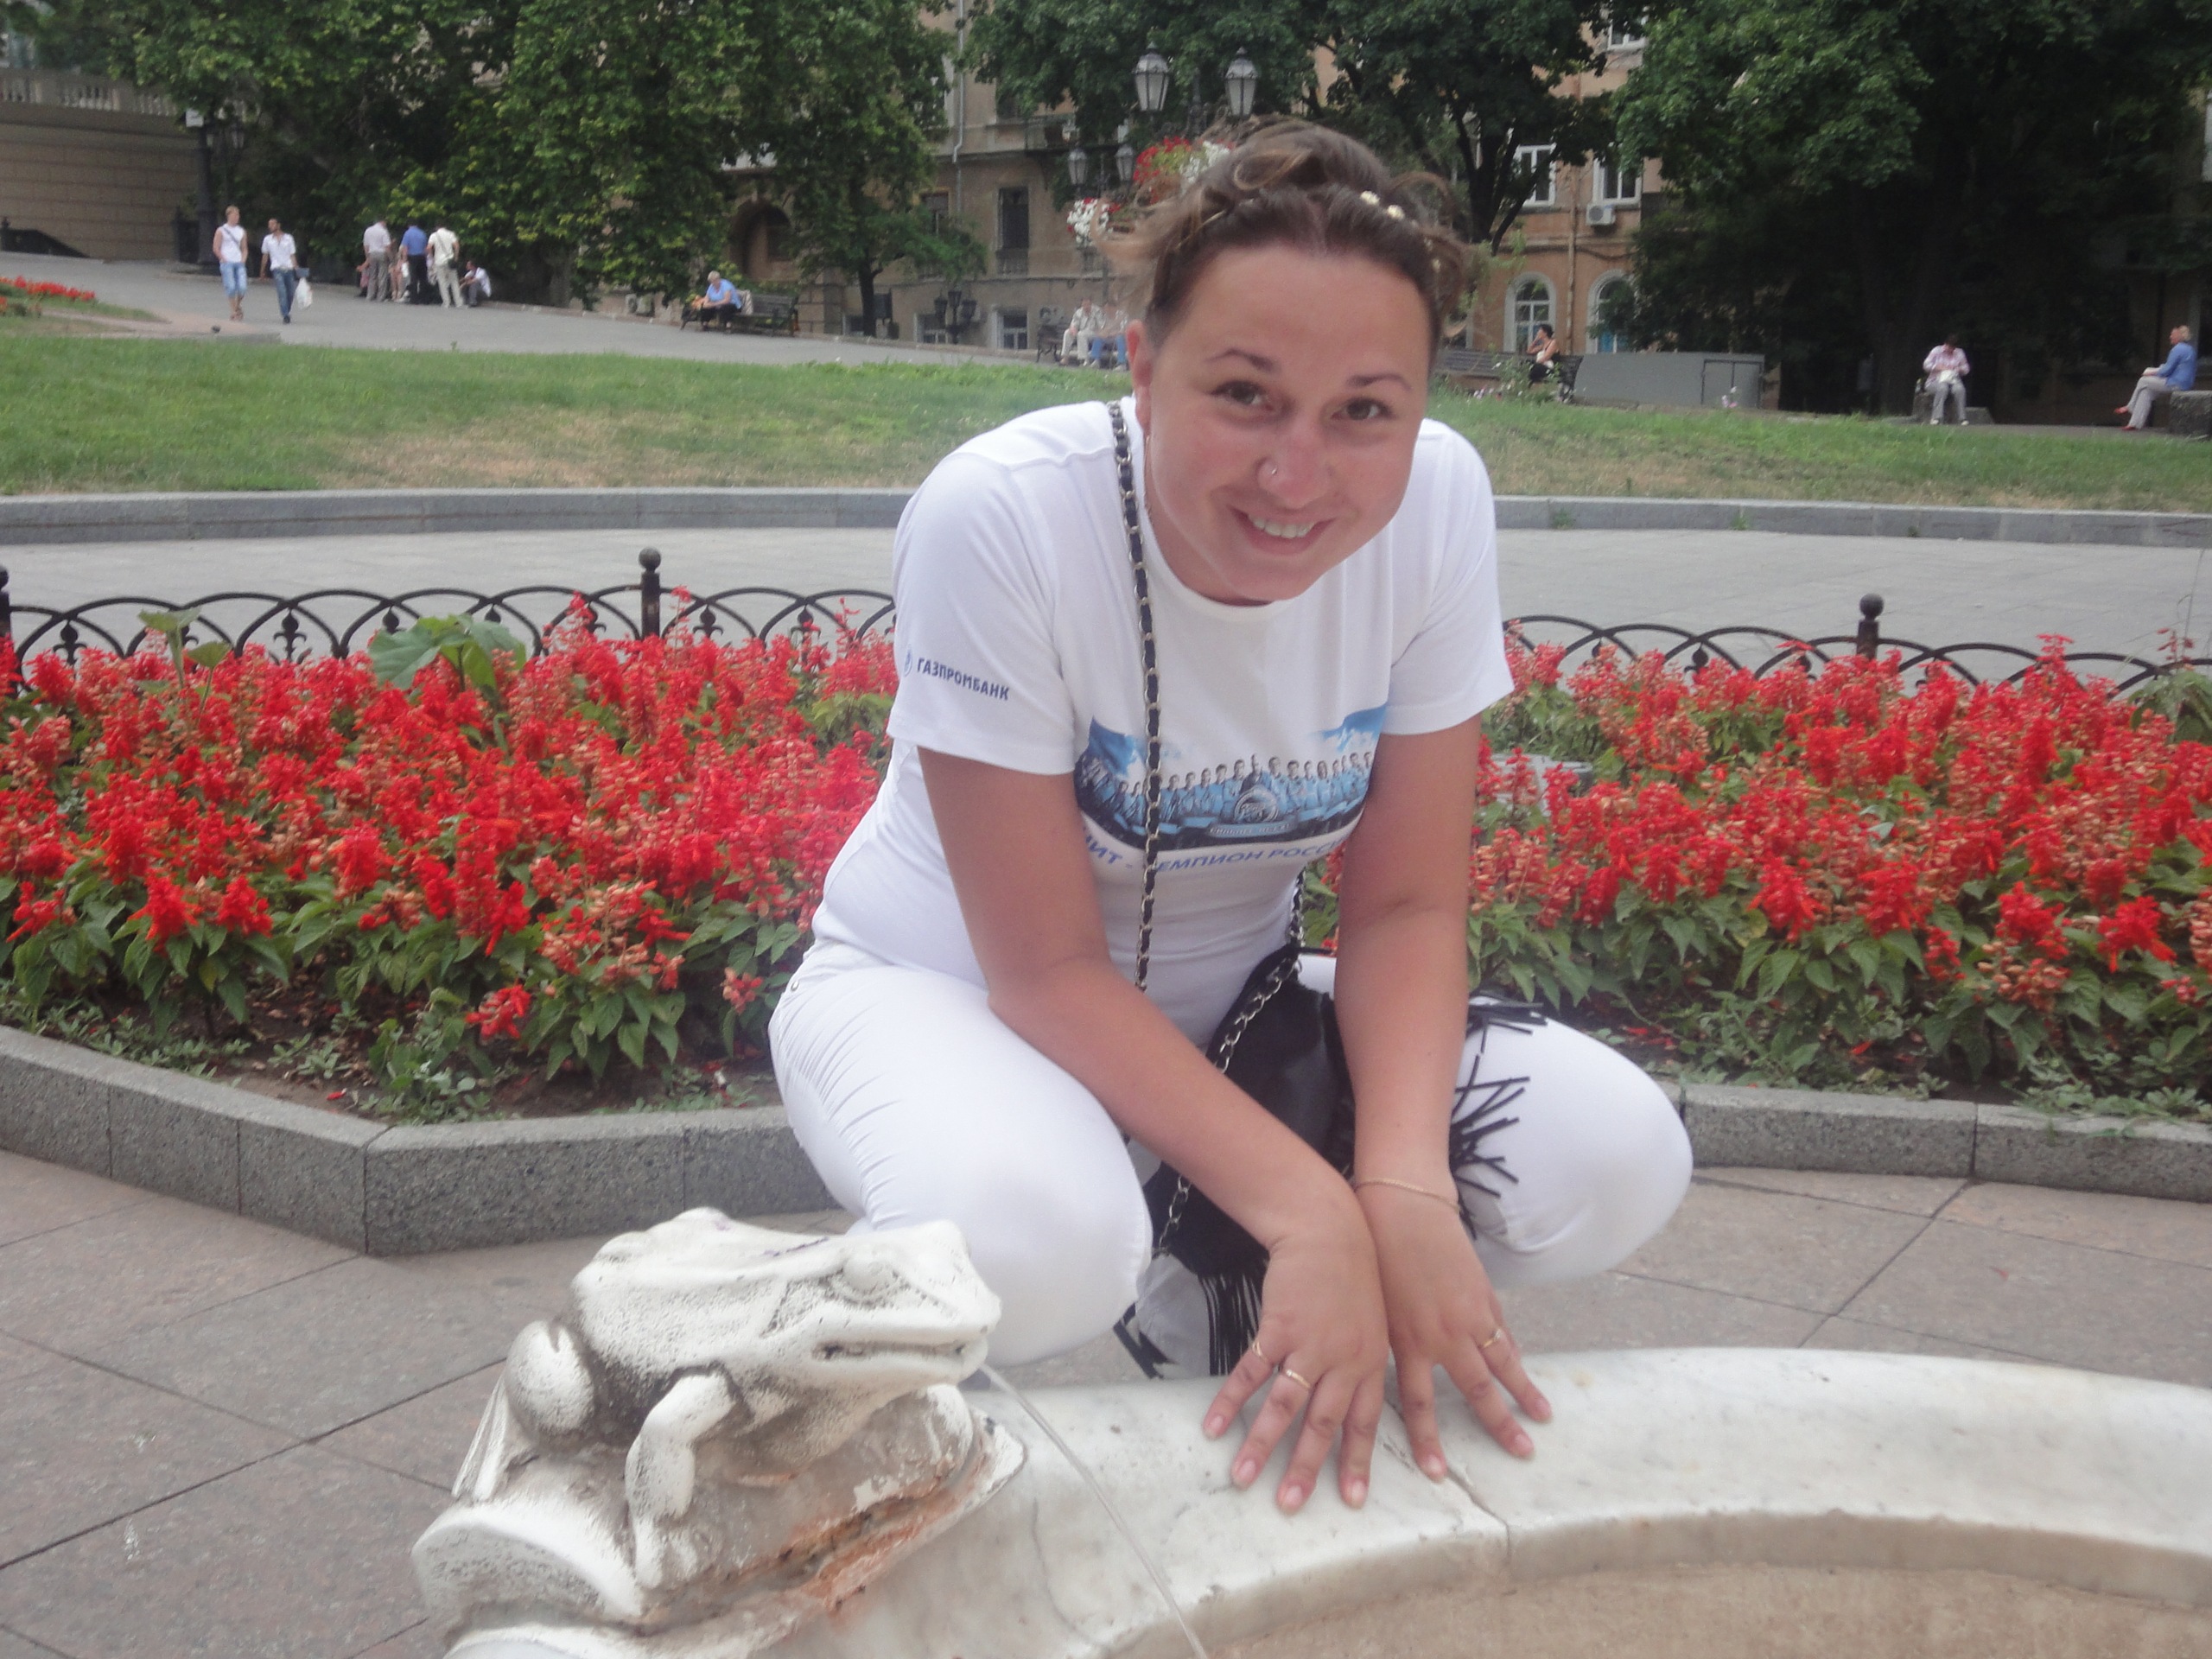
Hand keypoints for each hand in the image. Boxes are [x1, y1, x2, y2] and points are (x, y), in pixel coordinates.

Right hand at [1200, 1194, 1388, 1513]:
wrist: (1329, 1228)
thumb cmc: (1352, 1273)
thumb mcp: (1371, 1322)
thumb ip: (1360, 1363)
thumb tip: (1349, 1399)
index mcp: (1368, 1364)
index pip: (1363, 1423)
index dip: (1356, 1462)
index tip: (1351, 1500)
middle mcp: (1343, 1361)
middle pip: (1323, 1425)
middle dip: (1306, 1469)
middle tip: (1290, 1505)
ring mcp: (1310, 1345)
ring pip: (1285, 1406)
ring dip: (1262, 1444)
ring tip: (1243, 1479)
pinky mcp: (1279, 1328)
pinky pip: (1251, 1372)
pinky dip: (1231, 1400)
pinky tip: (1213, 1426)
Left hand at [1361, 1183, 1549, 1474]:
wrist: (1401, 1211)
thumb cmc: (1377, 1258)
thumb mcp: (1373, 1309)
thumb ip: (1389, 1345)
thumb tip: (1395, 1379)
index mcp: (1408, 1341)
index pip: (1419, 1403)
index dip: (1427, 1439)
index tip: (1439, 1473)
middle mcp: (1443, 1334)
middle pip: (1477, 1390)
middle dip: (1500, 1425)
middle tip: (1523, 1455)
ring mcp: (1469, 1314)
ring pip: (1503, 1362)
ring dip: (1525, 1392)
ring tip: (1543, 1418)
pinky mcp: (1484, 1295)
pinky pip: (1503, 1332)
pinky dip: (1514, 1353)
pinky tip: (1524, 1370)